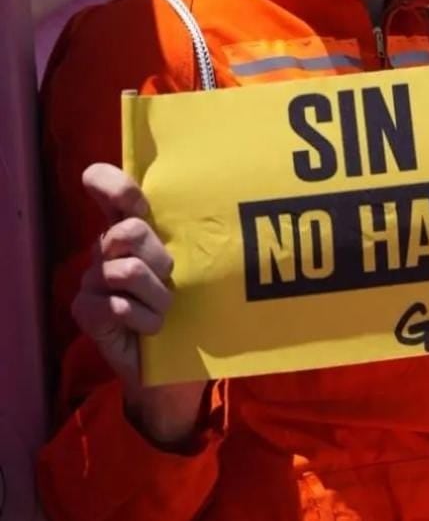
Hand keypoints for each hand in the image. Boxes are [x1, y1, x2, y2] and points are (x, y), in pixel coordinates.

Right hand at [73, 163, 206, 444]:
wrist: (176, 365)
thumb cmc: (192, 305)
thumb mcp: (198, 263)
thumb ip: (194, 232)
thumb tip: (222, 198)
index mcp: (133, 226)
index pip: (107, 186)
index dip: (115, 185)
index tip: (137, 203)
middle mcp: (108, 246)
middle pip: (129, 230)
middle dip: (160, 259)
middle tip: (171, 281)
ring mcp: (92, 278)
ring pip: (128, 270)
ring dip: (158, 297)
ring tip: (164, 310)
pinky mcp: (85, 310)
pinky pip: (118, 306)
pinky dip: (145, 321)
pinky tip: (150, 330)